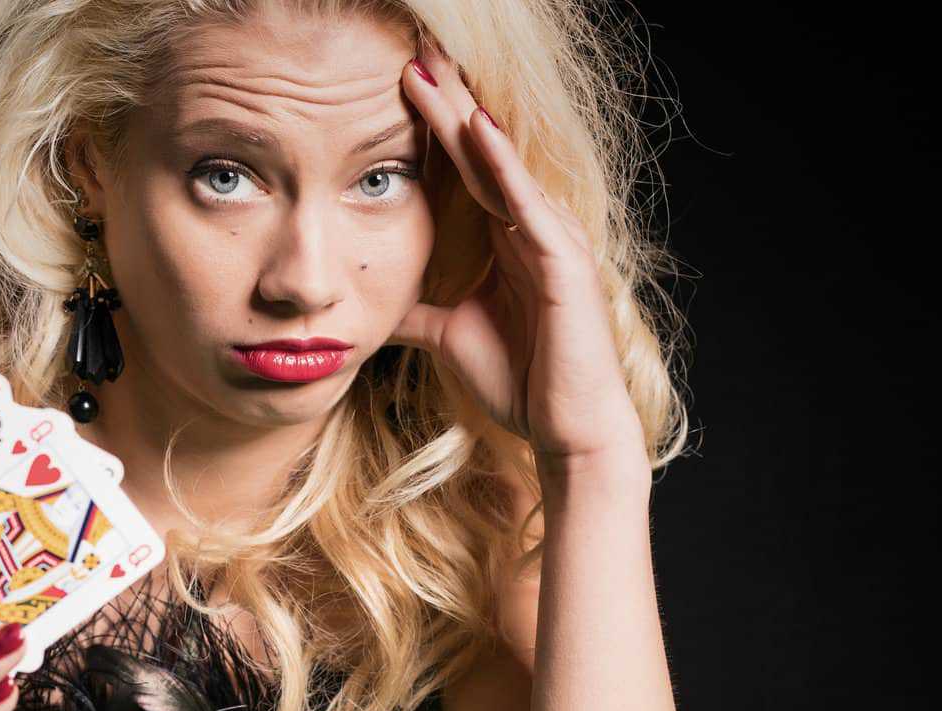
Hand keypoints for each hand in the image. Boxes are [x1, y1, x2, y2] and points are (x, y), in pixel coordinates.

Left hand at [390, 45, 642, 463]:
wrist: (568, 430)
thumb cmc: (524, 381)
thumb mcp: (450, 336)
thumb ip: (417, 312)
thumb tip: (373, 305)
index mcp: (507, 237)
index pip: (463, 165)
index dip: (432, 123)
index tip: (395, 80)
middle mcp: (532, 226)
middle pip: (480, 149)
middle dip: (445, 100)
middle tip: (410, 49)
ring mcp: (552, 239)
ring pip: (501, 164)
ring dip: (464, 116)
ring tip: (429, 70)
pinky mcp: (564, 263)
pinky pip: (528, 204)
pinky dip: (503, 166)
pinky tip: (478, 129)